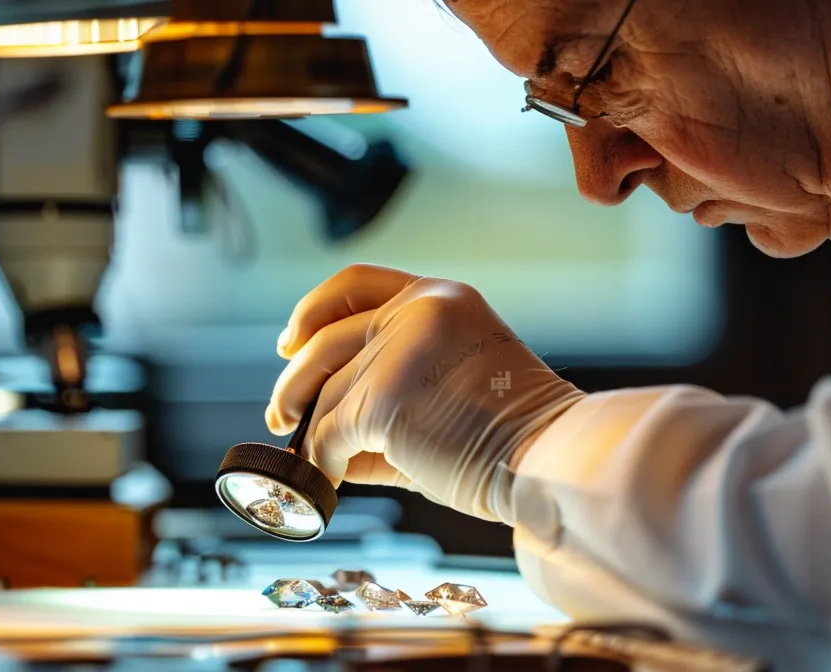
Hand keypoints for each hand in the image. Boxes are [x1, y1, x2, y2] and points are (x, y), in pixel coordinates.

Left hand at [267, 264, 584, 522]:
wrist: (549, 459)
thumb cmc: (510, 435)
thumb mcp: (451, 379)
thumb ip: (390, 381)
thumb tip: (322, 424)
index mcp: (437, 298)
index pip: (354, 284)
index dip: (312, 311)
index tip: (290, 342)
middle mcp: (415, 312)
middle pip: (324, 342)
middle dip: (293, 383)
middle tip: (281, 415)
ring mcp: (397, 352)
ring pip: (326, 395)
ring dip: (310, 433)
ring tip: (313, 460)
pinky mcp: (382, 399)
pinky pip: (330, 433)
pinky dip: (323, 461)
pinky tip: (329, 479)